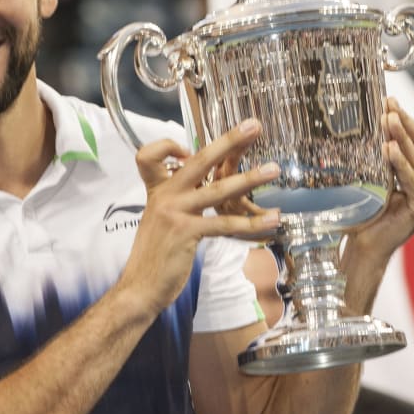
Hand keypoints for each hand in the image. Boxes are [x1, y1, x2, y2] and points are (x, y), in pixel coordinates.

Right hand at [119, 120, 281, 315]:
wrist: (140, 287)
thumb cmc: (154, 256)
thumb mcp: (160, 221)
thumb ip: (177, 202)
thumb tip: (199, 189)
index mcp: (157, 191)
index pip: (152, 154)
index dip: (169, 146)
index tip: (188, 149)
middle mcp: (165, 196)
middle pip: (199, 160)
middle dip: (228, 141)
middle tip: (252, 126)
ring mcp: (175, 212)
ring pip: (218, 190)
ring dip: (250, 178)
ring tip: (274, 169)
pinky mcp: (186, 232)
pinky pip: (225, 223)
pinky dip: (252, 223)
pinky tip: (272, 220)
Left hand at [348, 98, 413, 260]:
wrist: (367, 240)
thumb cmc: (372, 205)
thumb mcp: (383, 170)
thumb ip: (392, 149)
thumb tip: (384, 115)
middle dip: (407, 121)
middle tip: (388, 105)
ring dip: (400, 136)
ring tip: (386, 120)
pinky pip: (411, 177)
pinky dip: (400, 162)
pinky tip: (388, 149)